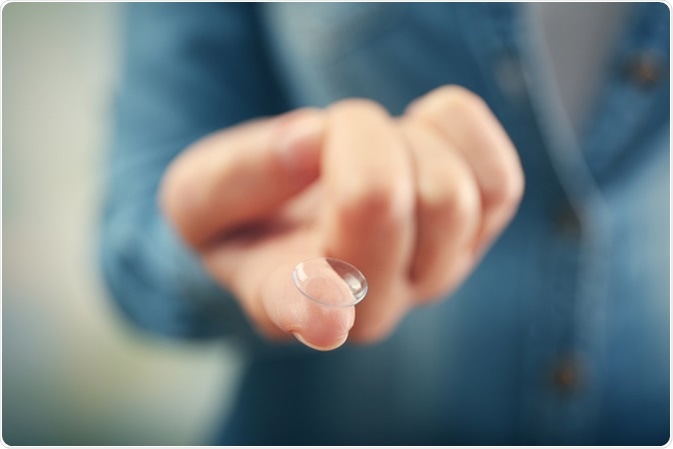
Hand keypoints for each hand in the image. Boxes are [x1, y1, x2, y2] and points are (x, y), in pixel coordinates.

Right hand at [159, 86, 523, 349]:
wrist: (305, 218)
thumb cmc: (248, 212)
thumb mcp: (199, 193)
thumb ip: (240, 174)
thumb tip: (312, 140)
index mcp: (281, 297)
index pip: (301, 308)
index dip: (314, 303)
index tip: (323, 309)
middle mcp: (366, 302)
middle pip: (382, 206)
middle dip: (353, 138)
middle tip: (333, 131)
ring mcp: (430, 273)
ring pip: (447, 194)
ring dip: (404, 138)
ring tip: (373, 144)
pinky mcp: (477, 236)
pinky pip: (499, 180)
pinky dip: (457, 131)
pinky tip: (419, 132)